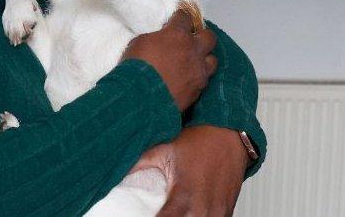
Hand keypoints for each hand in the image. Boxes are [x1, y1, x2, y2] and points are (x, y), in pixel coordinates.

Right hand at [121, 10, 217, 110]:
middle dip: (201, 36)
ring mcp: (198, 71)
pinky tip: (188, 79)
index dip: (181, 17)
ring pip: (212, 60)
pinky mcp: (198, 90)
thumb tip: (160, 41)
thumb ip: (156, 39)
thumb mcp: (140, 43)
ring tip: (194, 62)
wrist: (141, 97)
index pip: (185, 18)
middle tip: (191, 40)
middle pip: (209, 37)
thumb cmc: (136, 66)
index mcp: (177, 35)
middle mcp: (193, 50)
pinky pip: (203, 80)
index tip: (179, 18)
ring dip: (204, 59)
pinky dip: (197, 77)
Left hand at [131, 126, 249, 215]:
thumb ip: (139, 164)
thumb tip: (116, 169)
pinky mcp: (227, 211)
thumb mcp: (163, 150)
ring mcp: (217, 211)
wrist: (228, 134)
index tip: (141, 215)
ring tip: (172, 213)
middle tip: (154, 213)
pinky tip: (188, 215)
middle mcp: (202, 207)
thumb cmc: (197, 141)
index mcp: (183, 194)